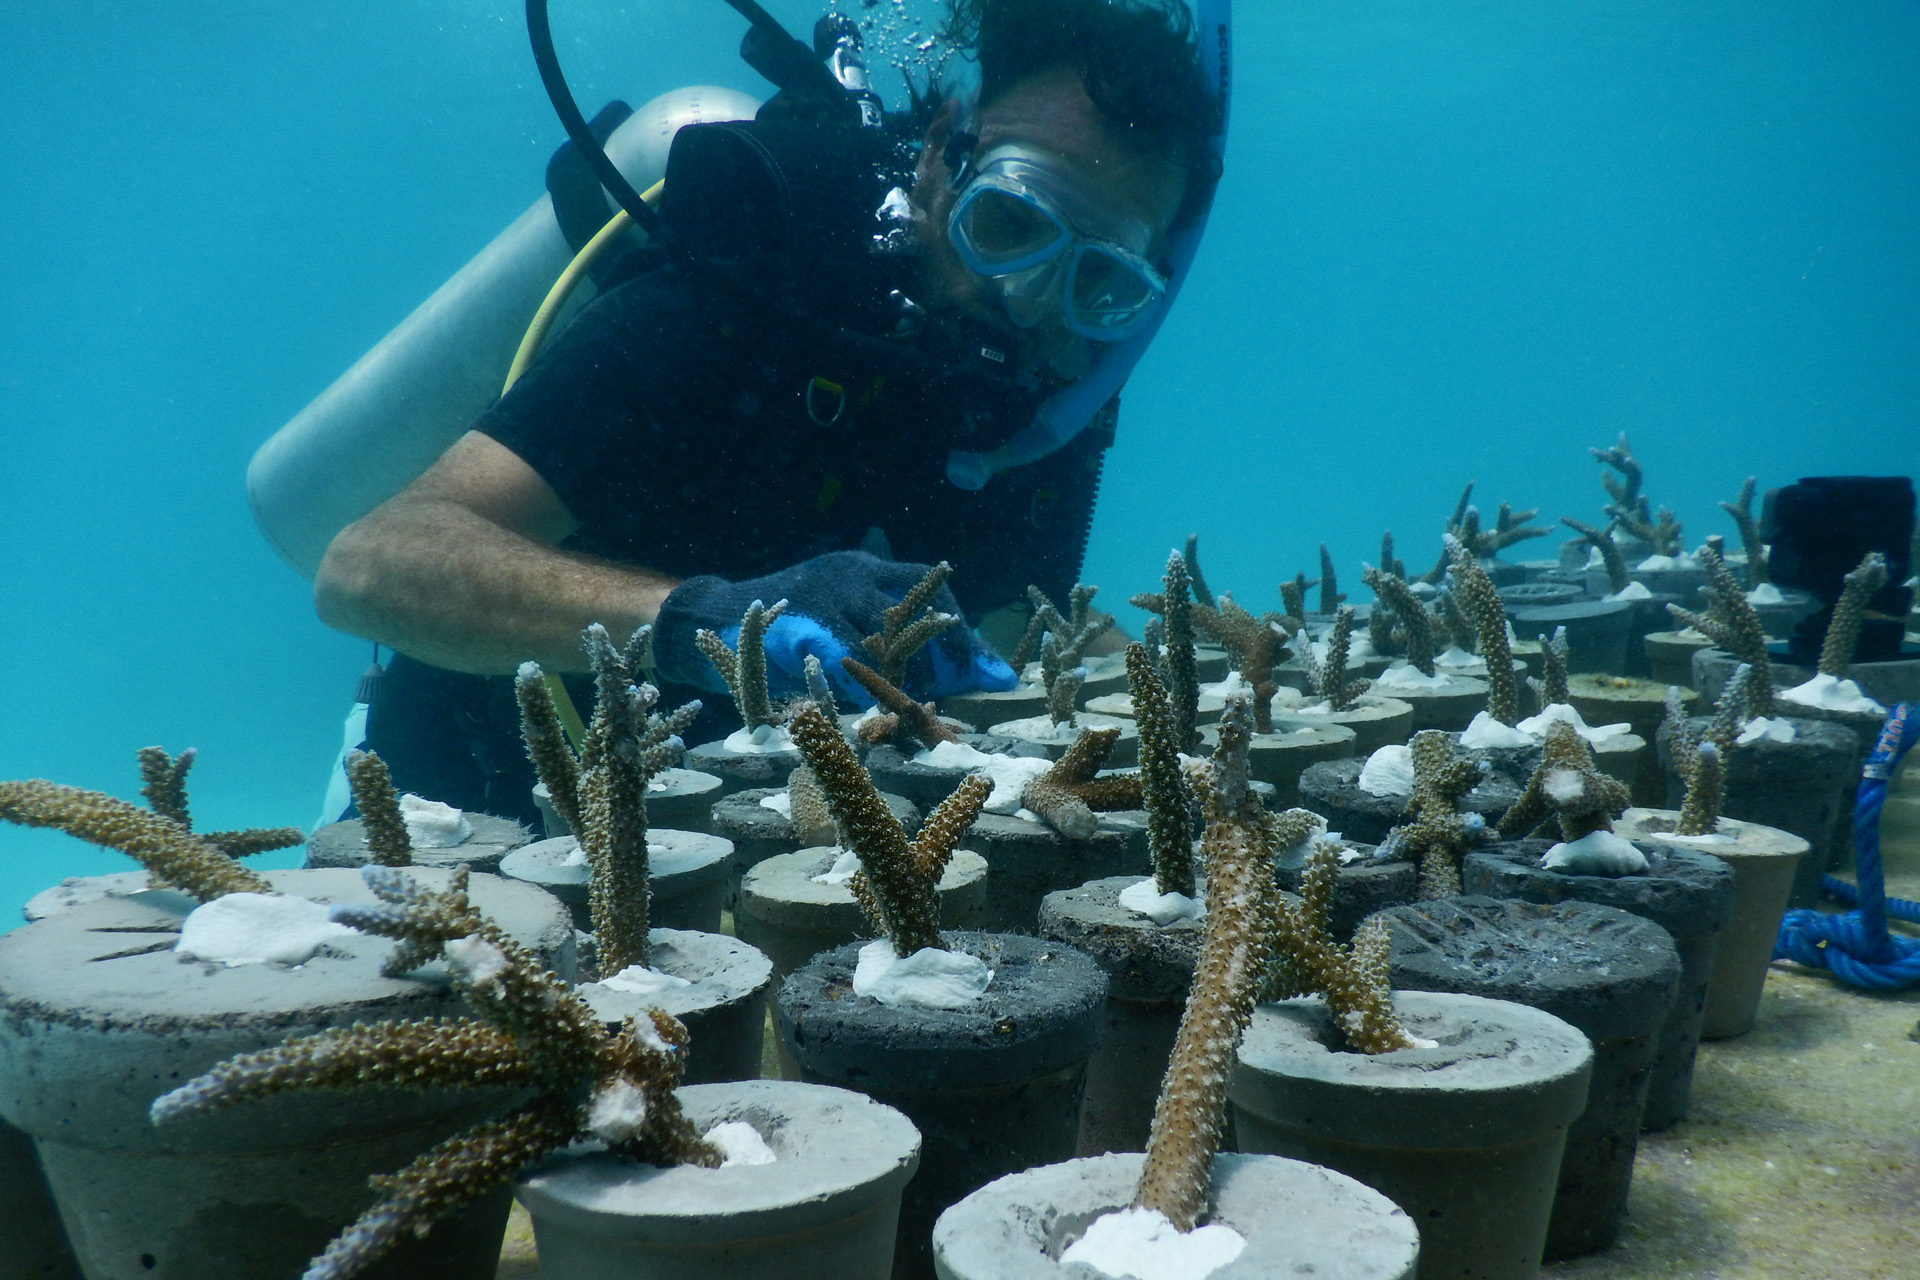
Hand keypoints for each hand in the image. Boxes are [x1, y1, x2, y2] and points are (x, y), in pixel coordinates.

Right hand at [652, 552, 1016, 703]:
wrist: (721, 615)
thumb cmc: (790, 625)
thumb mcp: (840, 613)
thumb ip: (881, 636)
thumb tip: (943, 673)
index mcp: (865, 569)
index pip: (921, 582)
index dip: (956, 622)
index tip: (985, 662)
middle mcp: (852, 573)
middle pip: (914, 610)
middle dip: (950, 648)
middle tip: (973, 680)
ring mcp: (829, 593)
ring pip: (885, 637)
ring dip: (910, 673)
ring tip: (927, 700)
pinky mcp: (808, 619)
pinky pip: (848, 656)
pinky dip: (865, 682)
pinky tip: (877, 703)